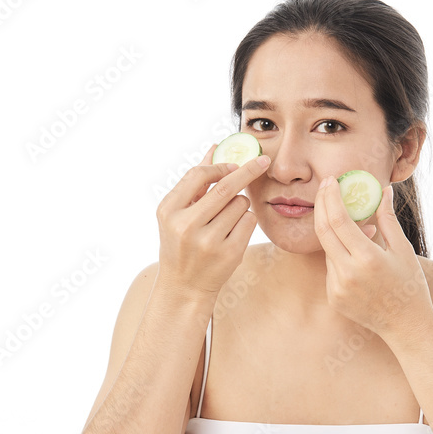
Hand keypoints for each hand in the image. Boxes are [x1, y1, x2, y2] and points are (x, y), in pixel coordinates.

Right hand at [156, 143, 270, 297]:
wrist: (183, 285)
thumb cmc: (181, 242)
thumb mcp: (178, 212)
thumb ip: (196, 181)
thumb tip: (214, 148)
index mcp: (169, 210)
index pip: (199, 175)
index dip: (221, 166)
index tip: (236, 162)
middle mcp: (186, 225)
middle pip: (226, 187)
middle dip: (247, 171)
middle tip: (263, 161)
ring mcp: (208, 241)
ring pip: (240, 204)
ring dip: (240, 204)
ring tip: (225, 219)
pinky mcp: (229, 253)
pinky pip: (249, 221)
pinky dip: (246, 220)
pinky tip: (233, 232)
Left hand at [313, 176, 432, 341]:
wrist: (406, 328)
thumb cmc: (410, 287)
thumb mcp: (403, 250)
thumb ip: (388, 219)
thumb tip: (383, 191)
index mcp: (367, 259)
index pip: (338, 220)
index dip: (330, 197)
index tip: (331, 180)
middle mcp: (347, 274)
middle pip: (322, 230)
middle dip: (321, 204)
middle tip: (325, 187)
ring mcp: (337, 287)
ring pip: (327, 248)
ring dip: (335, 230)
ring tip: (355, 223)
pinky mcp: (333, 297)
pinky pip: (330, 266)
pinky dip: (339, 252)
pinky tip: (356, 252)